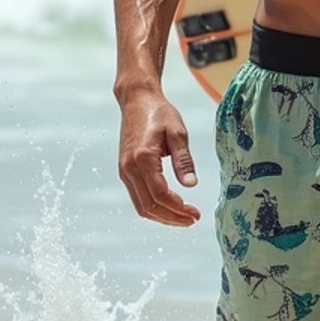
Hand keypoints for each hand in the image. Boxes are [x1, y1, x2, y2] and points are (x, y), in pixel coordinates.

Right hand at [118, 93, 200, 226]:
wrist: (137, 101)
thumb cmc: (159, 113)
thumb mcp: (178, 132)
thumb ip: (183, 160)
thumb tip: (191, 185)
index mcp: (142, 158)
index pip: (160, 194)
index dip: (178, 208)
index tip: (195, 213)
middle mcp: (129, 168)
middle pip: (149, 206)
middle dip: (172, 218)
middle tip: (193, 220)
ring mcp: (125, 171)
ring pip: (141, 206)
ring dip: (163, 216)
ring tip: (184, 218)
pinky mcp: (125, 171)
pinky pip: (138, 198)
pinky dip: (154, 208)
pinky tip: (170, 208)